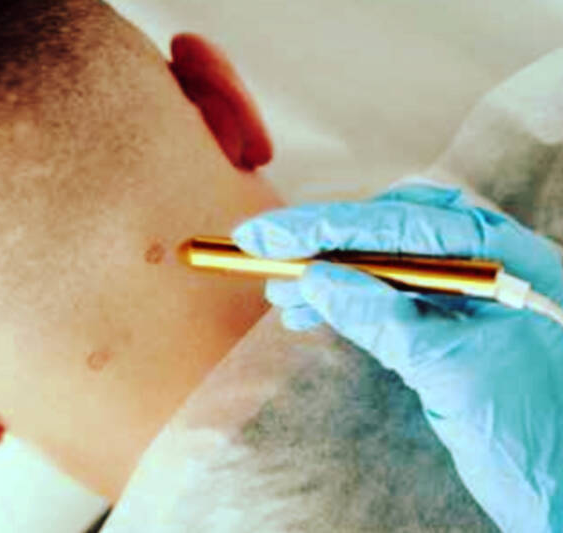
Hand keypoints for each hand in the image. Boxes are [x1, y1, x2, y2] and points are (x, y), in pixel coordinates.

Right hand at [232, 180, 562, 531]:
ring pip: (383, 264)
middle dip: (321, 240)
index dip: (321, 226)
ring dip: (327, 273)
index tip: (262, 235)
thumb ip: (385, 318)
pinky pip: (389, 297)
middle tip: (260, 251)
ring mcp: (469, 294)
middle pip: (387, 230)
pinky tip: (315, 310)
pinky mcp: (453, 326)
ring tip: (279, 291)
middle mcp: (485, 262)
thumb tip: (318, 279)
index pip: (396, 222)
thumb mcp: (453, 369)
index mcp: (500, 254)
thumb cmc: (539, 431)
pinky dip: (347, 301)